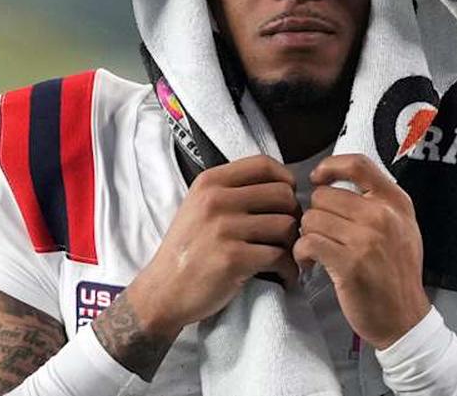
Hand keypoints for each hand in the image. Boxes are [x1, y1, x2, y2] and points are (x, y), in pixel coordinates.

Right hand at [126, 155, 300, 338]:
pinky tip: (284, 275)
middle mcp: (216, 200)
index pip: (264, 165)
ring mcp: (224, 229)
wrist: (162, 291)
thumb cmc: (186, 250)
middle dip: (294, 215)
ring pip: (286, 225)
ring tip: (285, 256)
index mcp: (210, 182)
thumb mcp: (198, 206)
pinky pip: (280, 256)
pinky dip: (289, 268)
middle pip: (283, 195)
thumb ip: (232, 191)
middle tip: (288, 235)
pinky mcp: (233, 259)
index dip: (286, 179)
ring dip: (292, 244)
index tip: (289, 197)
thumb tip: (280, 186)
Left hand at [293, 154, 430, 349]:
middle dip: (315, 215)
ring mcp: (367, 239)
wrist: (404, 318)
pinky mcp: (349, 264)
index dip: (330, 166)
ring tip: (315, 252)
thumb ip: (377, 201)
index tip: (318, 178)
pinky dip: (301, 253)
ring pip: (312, 218)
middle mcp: (383, 215)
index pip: (357, 164)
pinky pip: (307, 243)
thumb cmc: (397, 272)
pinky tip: (309, 264)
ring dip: (306, 236)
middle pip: (324, 195)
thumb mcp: (402, 227)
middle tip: (319, 234)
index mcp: (396, 202)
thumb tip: (333, 181)